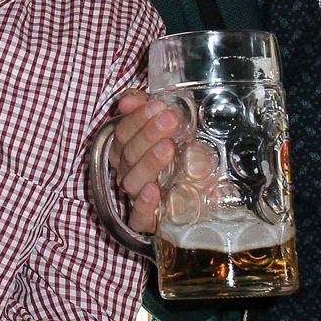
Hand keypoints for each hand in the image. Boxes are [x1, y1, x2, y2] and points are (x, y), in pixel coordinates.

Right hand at [108, 89, 181, 232]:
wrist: (197, 200)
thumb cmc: (177, 158)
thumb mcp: (167, 130)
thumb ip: (146, 109)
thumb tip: (128, 99)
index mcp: (127, 151)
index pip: (123, 132)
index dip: (138, 118)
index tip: (160, 106)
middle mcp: (128, 173)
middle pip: (128, 154)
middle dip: (148, 134)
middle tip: (171, 120)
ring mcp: (136, 198)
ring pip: (132, 181)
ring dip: (149, 162)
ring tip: (169, 147)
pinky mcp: (147, 221)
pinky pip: (137, 218)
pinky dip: (143, 205)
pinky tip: (153, 191)